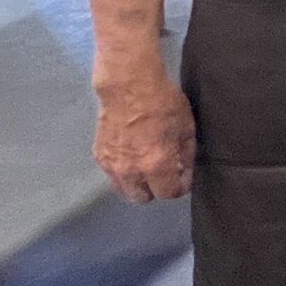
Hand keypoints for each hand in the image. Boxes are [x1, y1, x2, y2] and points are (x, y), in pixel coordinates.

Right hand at [93, 73, 196, 202]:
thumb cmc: (164, 103)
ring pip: (124, 190)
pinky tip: (131, 156)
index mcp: (156, 165)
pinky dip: (122, 172)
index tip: (182, 177)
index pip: (168, 193)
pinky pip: (112, 175)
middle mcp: (131, 171)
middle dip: (156, 190)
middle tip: (163, 174)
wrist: (129, 86)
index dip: (179, 187)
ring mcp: (111, 165)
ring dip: (137, 184)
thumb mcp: (186, 127)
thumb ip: (186, 155)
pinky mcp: (99, 156)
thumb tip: (184, 172)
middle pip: (142, 199)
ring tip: (146, 168)